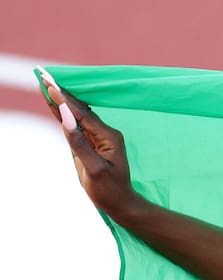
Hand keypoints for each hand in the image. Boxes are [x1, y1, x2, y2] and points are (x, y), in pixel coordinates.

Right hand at [38, 67, 137, 217]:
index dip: (64, 98)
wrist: (121, 204)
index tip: (49, 83)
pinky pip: (76, 125)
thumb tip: (67, 118)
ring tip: (46, 83)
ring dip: (62, 100)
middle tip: (44, 75)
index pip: (82, 114)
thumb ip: (79, 142)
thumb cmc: (110, 190)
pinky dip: (64, 113)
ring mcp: (100, 138)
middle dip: (62, 93)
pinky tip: (54, 103)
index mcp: (109, 137)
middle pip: (80, 109)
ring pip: (77, 115)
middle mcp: (106, 133)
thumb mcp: (93, 168)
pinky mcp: (93, 143)